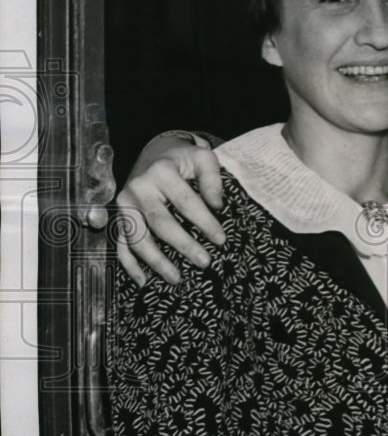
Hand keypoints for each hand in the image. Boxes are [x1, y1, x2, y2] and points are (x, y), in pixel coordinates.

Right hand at [113, 134, 225, 284]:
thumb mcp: (202, 158)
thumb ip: (212, 179)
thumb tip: (218, 206)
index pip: (185, 201)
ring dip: (156, 261)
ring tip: (177, 279)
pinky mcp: (119, 217)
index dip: (204, 222)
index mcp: (161, 172)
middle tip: (204, 262)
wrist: (154, 154)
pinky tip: (144, 281)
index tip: (221, 239)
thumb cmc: (183, 160)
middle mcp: (138, 188)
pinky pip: (120, 244)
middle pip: (161, 223)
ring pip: (137, 238)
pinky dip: (130, 265)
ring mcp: (124, 205)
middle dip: (183, 245)